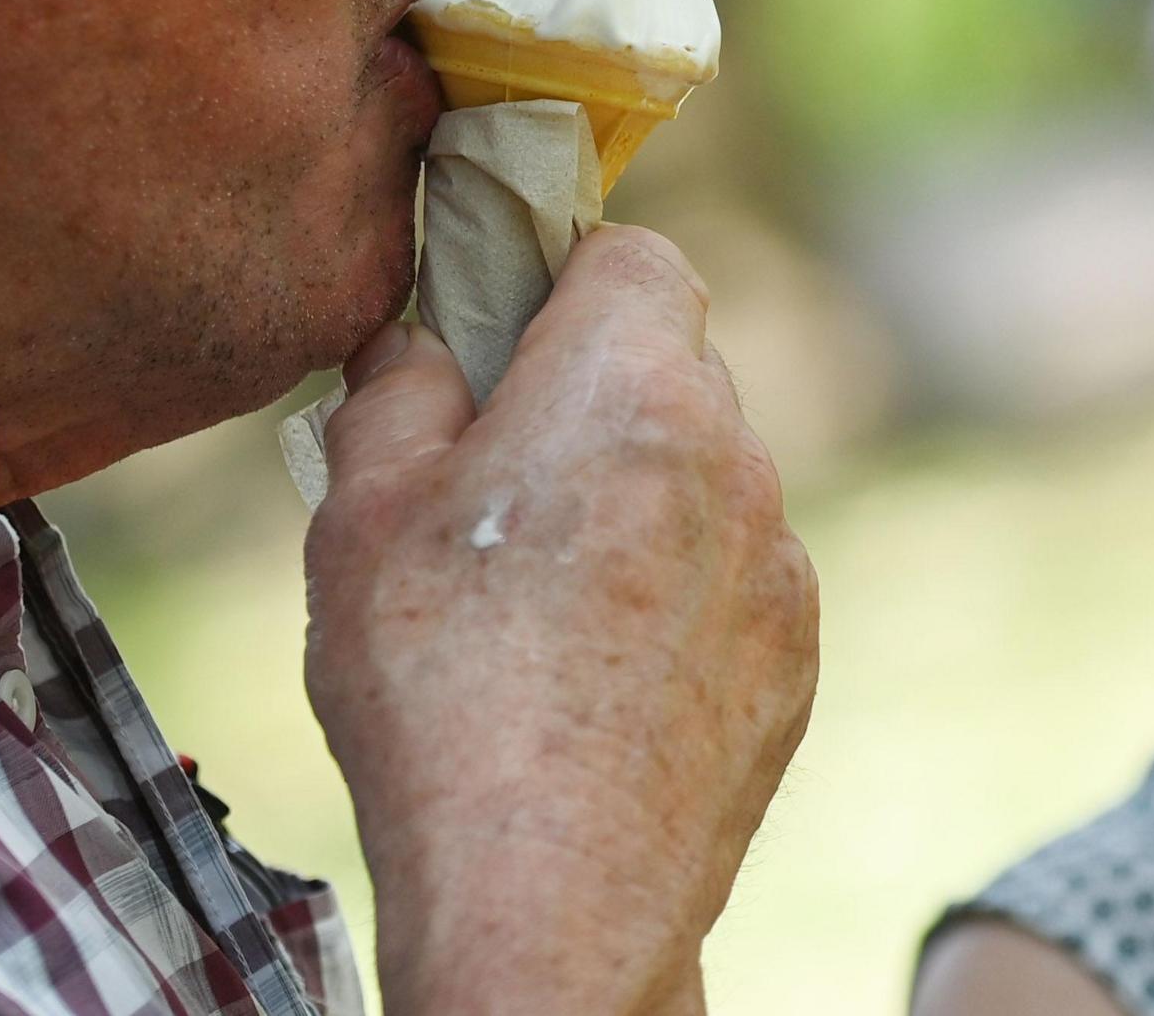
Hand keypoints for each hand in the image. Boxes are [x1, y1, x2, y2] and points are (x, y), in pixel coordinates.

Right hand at [303, 224, 818, 1015]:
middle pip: (672, 365)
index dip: (560, 278)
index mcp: (630, 386)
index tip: (499, 336)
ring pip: (706, 476)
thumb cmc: (437, 693)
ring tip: (535, 602)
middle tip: (494, 479)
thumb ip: (395, 389)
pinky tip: (591, 674)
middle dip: (592, 394)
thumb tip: (423, 342)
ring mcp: (778, 562)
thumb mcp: (358, 514)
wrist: (549, 899)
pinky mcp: (795, 658)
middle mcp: (733, 455)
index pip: (632, 254)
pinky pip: (733, 577)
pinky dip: (675, 595)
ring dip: (636, 499)